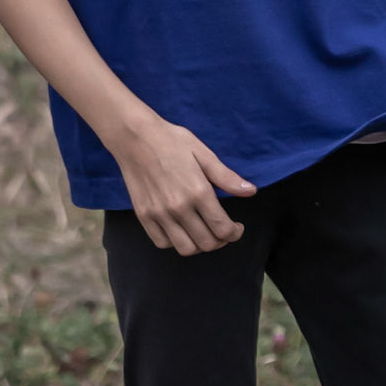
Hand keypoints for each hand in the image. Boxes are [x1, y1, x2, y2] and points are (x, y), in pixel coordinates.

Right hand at [109, 108, 254, 252]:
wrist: (134, 137)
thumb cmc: (171, 141)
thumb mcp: (203, 153)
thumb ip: (226, 177)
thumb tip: (251, 191)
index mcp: (198, 192)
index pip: (222, 229)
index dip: (235, 233)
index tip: (236, 228)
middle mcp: (178, 208)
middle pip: (207, 243)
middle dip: (221, 241)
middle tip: (222, 230)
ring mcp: (159, 214)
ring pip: (186, 249)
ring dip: (199, 245)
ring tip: (203, 232)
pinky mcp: (143, 216)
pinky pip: (162, 243)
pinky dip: (175, 242)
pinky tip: (181, 229)